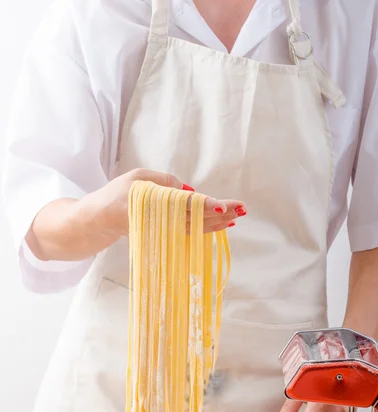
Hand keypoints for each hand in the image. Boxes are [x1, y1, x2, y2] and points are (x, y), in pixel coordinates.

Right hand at [98, 168, 246, 237]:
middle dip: (222, 213)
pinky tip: (222, 224)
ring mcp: (166, 230)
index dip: (208, 206)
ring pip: (198, 227)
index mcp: (158, 202)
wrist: (100, 220)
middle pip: (199, 218)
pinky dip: (208, 228)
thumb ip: (164, 180)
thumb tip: (189, 191)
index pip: (189, 205)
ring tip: (237, 215)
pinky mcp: (166, 234)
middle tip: (243, 209)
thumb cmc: (117, 194)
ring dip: (219, 222)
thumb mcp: (138, 176)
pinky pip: (192, 232)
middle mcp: (165, 219)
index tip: (225, 206)